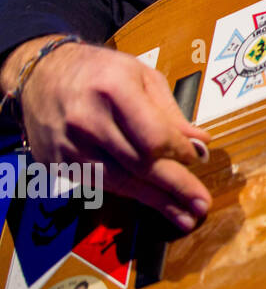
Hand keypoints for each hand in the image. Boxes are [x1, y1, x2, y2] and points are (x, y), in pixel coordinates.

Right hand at [12, 38, 212, 230]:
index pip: (153, 135)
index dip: (179, 152)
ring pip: (120, 182)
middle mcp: (87, 121)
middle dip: (176, 187)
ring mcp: (68, 146)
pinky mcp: (57, 163)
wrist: (40, 75)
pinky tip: (153, 201)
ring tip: (185, 217)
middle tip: (203, 206)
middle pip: (139, 164)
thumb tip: (200, 143)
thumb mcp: (142, 76)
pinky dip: (130, 192)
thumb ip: (170, 111)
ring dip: (156, 201)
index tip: (198, 159)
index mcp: (114, 90)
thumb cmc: (101, 71)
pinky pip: (102, 183)